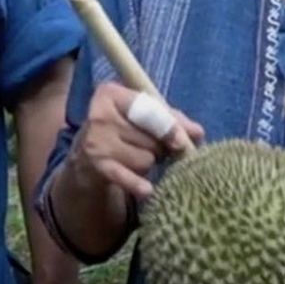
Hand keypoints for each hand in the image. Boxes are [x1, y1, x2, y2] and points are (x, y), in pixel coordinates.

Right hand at [66, 83, 202, 201]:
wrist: (86, 157)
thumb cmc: (122, 129)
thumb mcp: (143, 115)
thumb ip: (172, 119)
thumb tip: (198, 133)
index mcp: (110, 93)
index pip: (149, 110)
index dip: (170, 127)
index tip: (183, 142)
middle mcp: (99, 115)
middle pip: (151, 137)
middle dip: (158, 146)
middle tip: (149, 147)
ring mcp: (95, 142)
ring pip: (145, 158)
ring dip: (147, 163)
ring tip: (134, 157)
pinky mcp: (96, 166)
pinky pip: (128, 177)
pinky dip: (140, 184)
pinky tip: (146, 190)